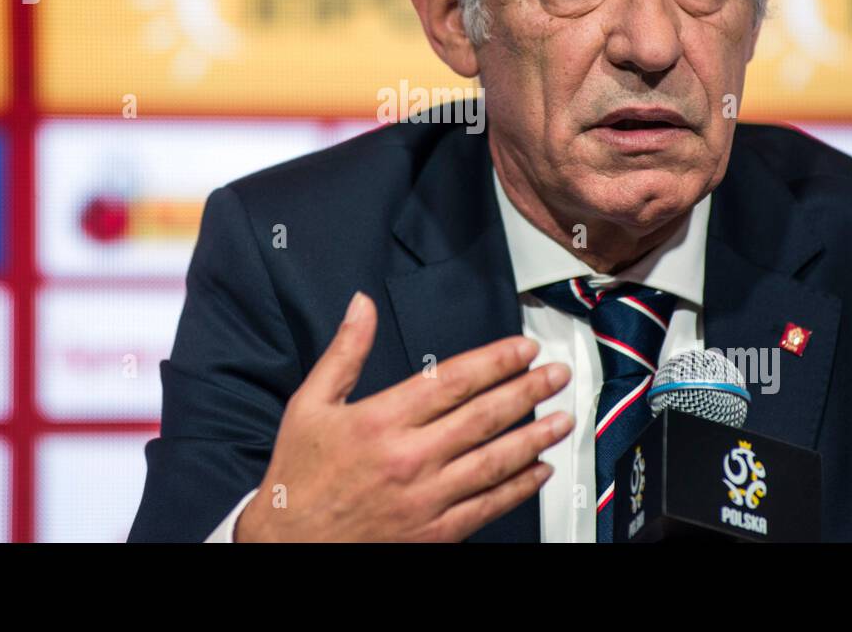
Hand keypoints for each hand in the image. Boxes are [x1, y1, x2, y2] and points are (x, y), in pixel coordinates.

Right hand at [234, 290, 571, 540]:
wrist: (289, 545)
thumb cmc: (299, 477)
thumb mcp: (309, 404)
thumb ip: (344, 352)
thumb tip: (361, 305)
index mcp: (381, 421)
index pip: (453, 381)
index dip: (495, 361)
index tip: (523, 349)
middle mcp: (409, 458)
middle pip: (483, 416)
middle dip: (528, 390)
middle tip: (556, 374)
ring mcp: (426, 498)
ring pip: (494, 461)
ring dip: (534, 436)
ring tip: (562, 417)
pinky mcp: (434, 532)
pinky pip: (487, 506)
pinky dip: (517, 488)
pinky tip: (538, 470)